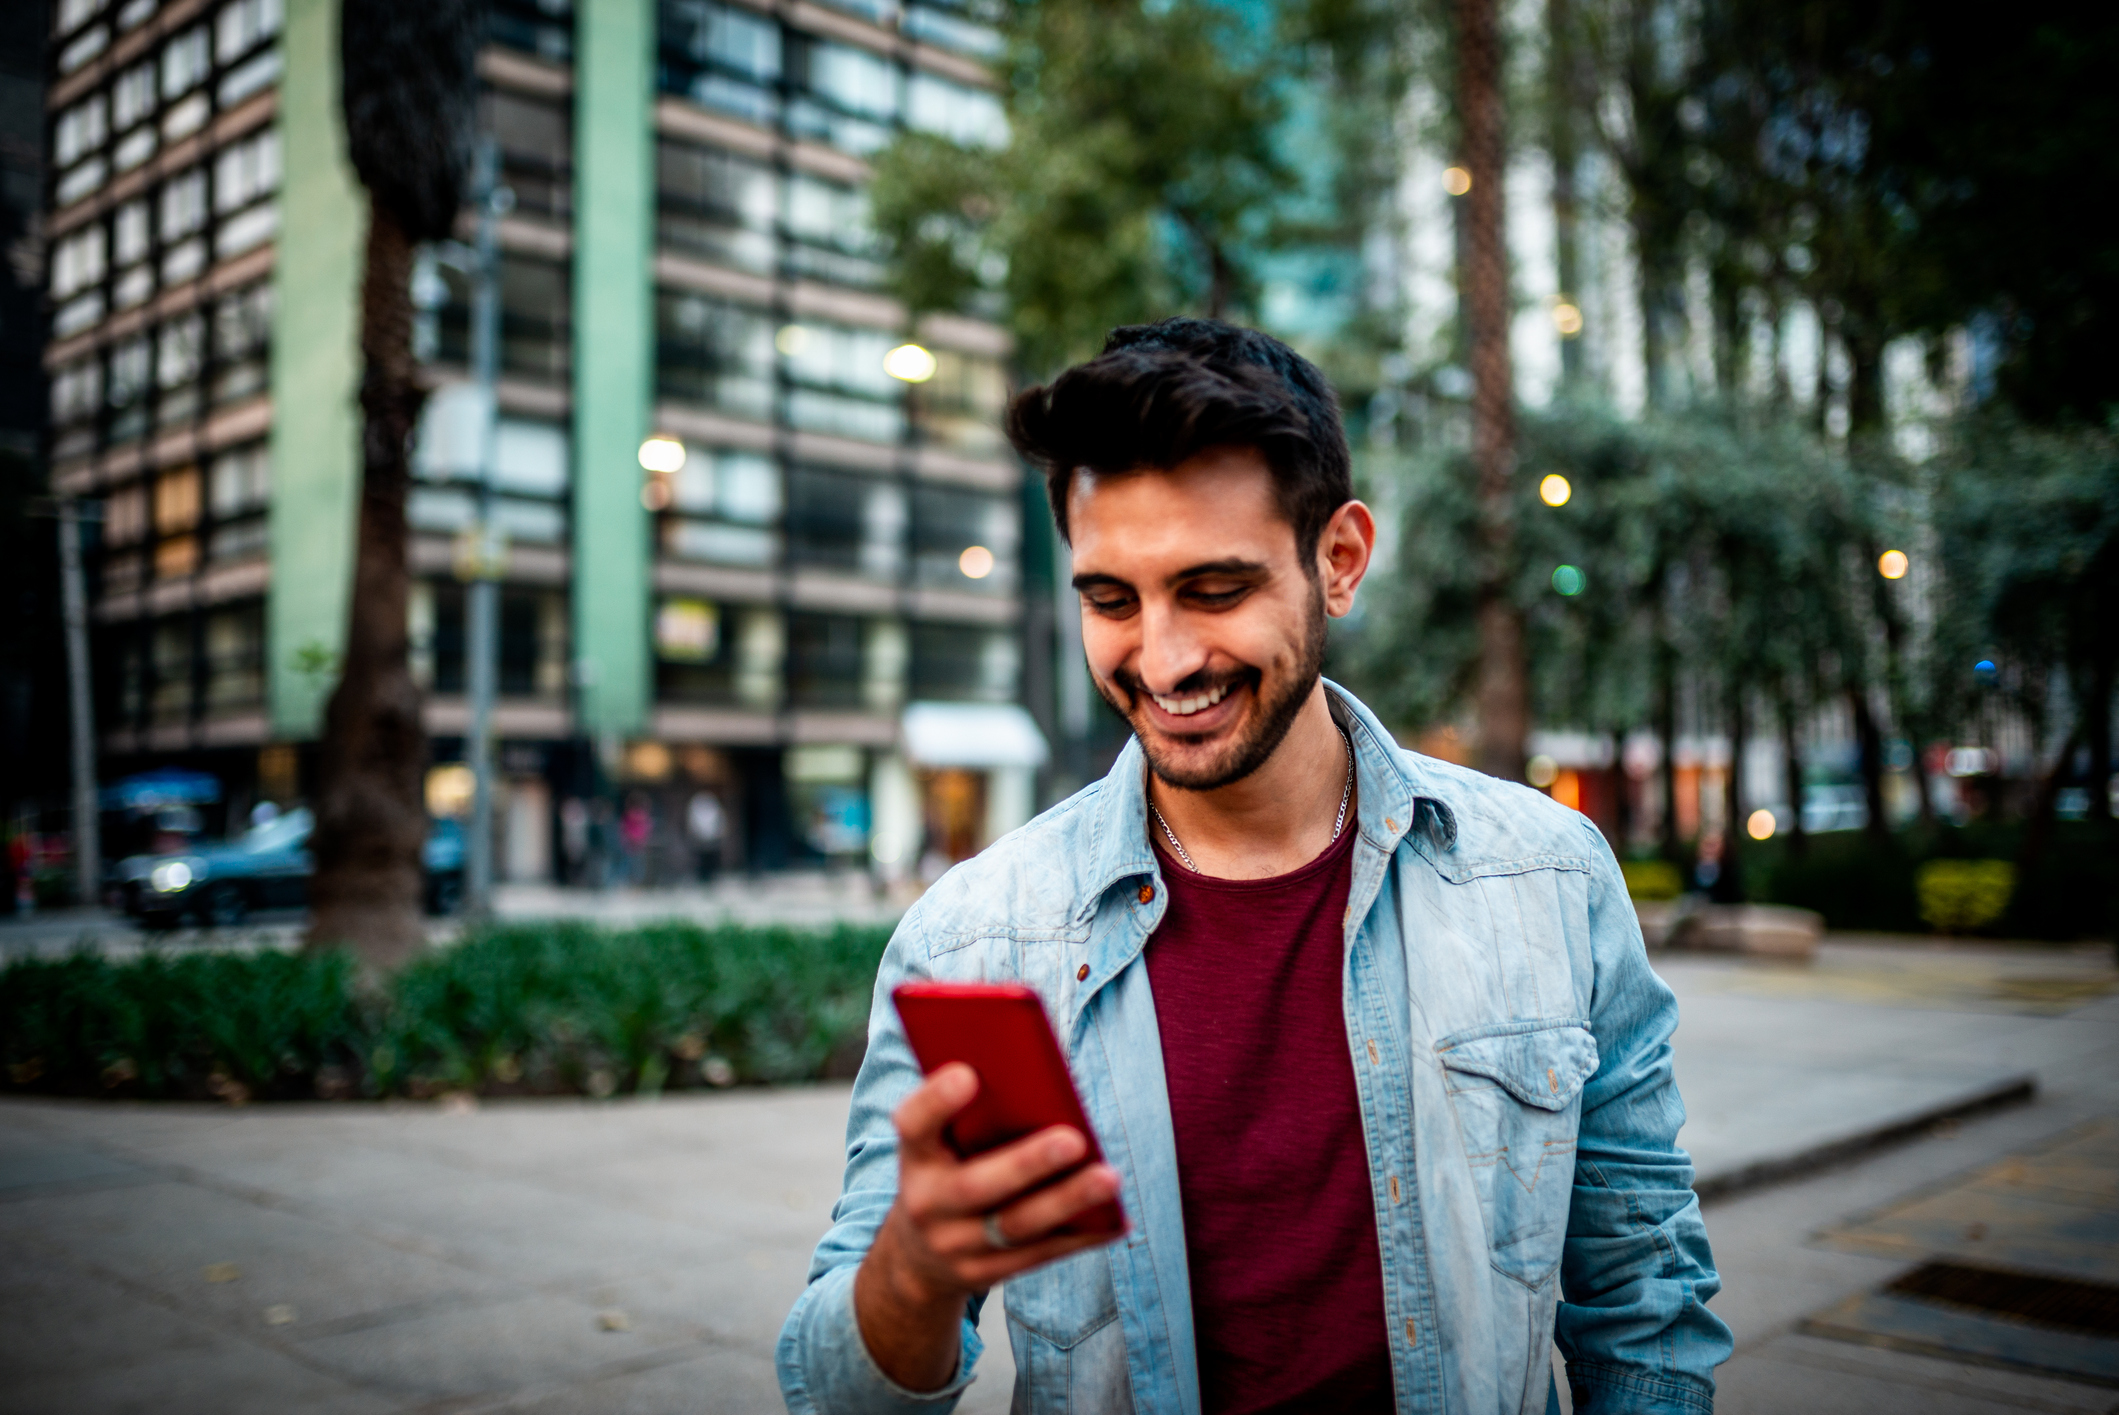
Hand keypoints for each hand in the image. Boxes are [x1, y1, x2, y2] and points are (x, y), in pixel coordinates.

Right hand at [853, 1063, 1124, 1391]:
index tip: (967, 1074)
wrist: (916, 1257)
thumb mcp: (939, 1143)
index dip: (935, 1100)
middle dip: (1027, 1164)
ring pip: (1016, 1226)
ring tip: (1109, 1178)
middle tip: (1074, 1140)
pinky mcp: (985, 1274)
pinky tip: (1115, 1218)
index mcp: (915, 1155)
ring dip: (1066, 1202)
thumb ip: (972, 1113)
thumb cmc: (946, 1172)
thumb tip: (1039, 1075)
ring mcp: (955, 1246)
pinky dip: (1081, 1236)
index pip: (914, 1124)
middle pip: (975, 1187)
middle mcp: (927, 1204)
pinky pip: (1040, 1255)